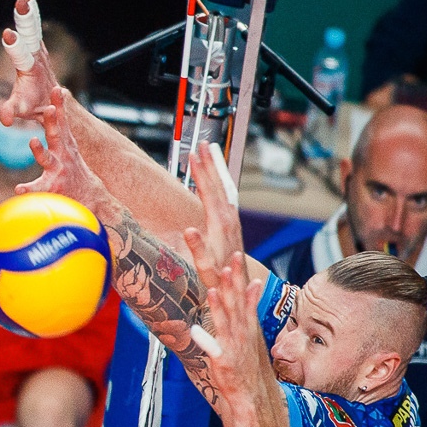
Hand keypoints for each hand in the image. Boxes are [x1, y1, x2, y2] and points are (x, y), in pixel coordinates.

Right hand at [0, 0, 58, 126]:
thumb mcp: (22, 110)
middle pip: (30, 33)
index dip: (14, 45)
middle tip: (21, 1)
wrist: (52, 98)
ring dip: (28, 7)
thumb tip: (4, 119)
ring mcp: (37, 47)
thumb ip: (11, 111)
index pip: (21, 55)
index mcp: (30, 69)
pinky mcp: (36, 43)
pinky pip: (33, 22)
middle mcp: (36, 54)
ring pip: (32, 24)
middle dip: (25, 18)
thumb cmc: (34, 104)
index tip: (8, 34)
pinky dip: (30, 8)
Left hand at [14, 87, 111, 210]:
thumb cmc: (73, 167)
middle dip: (52, 120)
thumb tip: (53, 102)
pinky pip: (38, 188)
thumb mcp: (68, 145)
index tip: (57, 89)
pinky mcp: (52, 187)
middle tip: (48, 108)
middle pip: (56, 134)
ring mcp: (58, 170)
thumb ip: (58, 126)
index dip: (59, 104)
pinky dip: (28, 188)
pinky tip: (19, 188)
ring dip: (40, 150)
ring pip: (47, 159)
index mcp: (65, 143)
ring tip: (33, 140)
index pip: (62, 120)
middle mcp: (62, 154)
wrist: (88, 194)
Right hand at [182, 142, 246, 290]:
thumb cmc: (218, 275)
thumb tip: (189, 229)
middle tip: (202, 143)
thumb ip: (197, 247)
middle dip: (208, 162)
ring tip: (208, 153)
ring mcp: (231, 218)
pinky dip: (218, 181)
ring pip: (223, 187)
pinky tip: (214, 178)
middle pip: (217, 183)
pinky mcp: (231, 222)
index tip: (192, 155)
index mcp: (220, 222)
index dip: (200, 172)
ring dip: (214, 169)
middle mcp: (228, 217)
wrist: (238, 282)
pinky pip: (224, 194)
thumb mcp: (205, 265)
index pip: (208, 190)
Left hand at [191, 255, 269, 421]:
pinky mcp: (223, 361)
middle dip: (233, 280)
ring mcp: (233, 346)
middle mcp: (241, 331)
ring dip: (222, 304)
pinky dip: (205, 338)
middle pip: (236, 301)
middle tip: (231, 258)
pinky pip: (213, 348)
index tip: (235, 254)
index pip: (242, 294)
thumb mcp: (247, 330)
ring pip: (227, 321)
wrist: (253, 394)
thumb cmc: (244, 360)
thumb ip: (246, 307)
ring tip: (216, 287)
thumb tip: (252, 283)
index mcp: (245, 323)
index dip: (239, 275)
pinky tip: (195, 330)